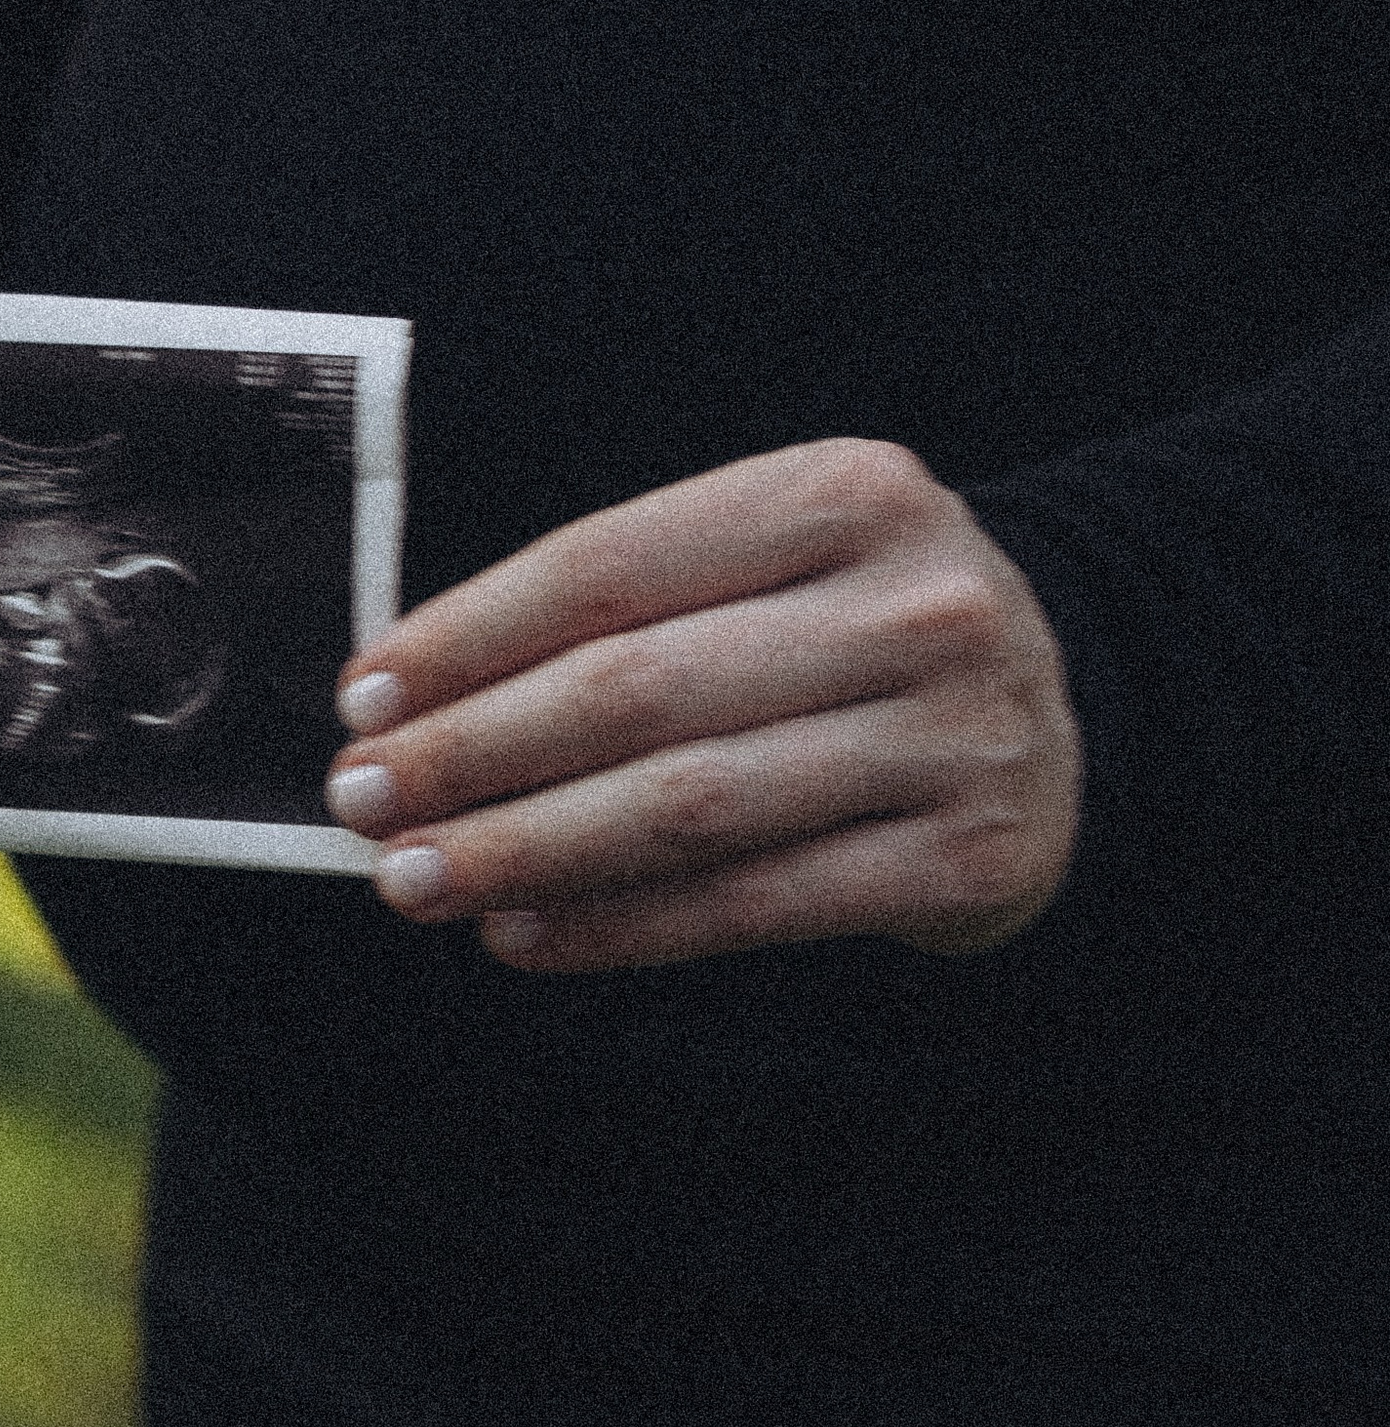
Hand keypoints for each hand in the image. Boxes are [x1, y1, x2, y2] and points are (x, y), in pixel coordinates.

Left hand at [327, 439, 1081, 973]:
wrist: (1063, 712)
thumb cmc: (854, 633)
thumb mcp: (777, 563)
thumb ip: (627, 606)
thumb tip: (414, 696)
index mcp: (848, 492)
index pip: (609, 567)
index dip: (468, 636)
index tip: (364, 694)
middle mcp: (916, 605)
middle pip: (637, 691)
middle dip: (472, 753)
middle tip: (363, 801)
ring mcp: (954, 735)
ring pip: (686, 807)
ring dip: (525, 850)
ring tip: (416, 879)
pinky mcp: (966, 857)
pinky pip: (753, 903)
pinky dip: (620, 926)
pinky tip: (524, 934)